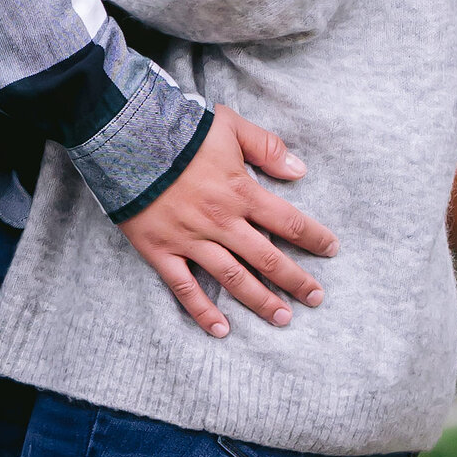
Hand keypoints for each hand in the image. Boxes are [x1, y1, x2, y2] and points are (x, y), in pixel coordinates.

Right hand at [118, 105, 338, 335]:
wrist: (125, 138)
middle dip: (296, 280)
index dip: (314, 237)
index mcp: (241, 192)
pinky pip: (185, 289)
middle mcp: (221, 222)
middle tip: (316, 299)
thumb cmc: (179, 130)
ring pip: (233, 279)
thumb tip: (299, 170)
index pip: (289, 221)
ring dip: (261, 301)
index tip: (331, 250)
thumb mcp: (230, 126)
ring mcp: (191, 240)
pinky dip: (203, 312)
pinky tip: (222, 330)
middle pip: (268, 258)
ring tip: (282, 318)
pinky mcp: (161, 251)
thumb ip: (266, 147)